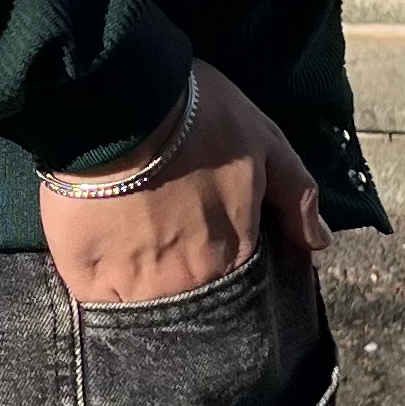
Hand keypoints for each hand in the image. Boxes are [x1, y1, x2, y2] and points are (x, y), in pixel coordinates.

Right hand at [39, 61, 331, 305]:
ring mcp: (134, 285)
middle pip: (188, 296)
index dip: (221, 260)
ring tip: (126, 247)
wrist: (118, 103)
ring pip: (142, 302)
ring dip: (140, 282)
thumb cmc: (198, 116)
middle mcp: (188, 282)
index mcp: (233, 254)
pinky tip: (96, 258)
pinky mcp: (85, 277)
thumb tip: (319, 242)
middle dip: (181, 276)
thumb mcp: (264, 141)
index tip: (205, 237)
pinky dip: (98, 283)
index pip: (236, 281)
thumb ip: (295, 195)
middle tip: (161, 236)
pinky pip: (95, 297)